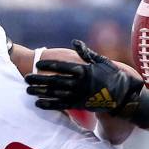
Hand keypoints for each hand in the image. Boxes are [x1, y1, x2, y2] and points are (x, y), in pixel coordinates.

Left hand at [25, 40, 148, 121]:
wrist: (122, 96)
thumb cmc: (112, 76)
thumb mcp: (101, 61)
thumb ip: (86, 52)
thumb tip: (74, 42)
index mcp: (83, 70)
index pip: (62, 66)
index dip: (49, 65)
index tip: (38, 64)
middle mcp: (78, 84)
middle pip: (54, 81)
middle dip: (39, 80)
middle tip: (26, 78)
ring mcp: (78, 96)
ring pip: (55, 94)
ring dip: (40, 92)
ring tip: (28, 90)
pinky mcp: (79, 106)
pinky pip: (61, 106)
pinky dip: (49, 105)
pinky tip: (38, 103)